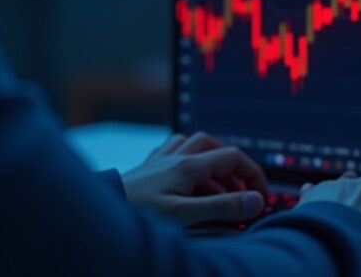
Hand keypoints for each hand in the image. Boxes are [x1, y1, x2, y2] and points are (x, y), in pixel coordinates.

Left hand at [121, 132, 267, 225]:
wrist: (100, 214)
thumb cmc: (137, 214)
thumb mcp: (184, 215)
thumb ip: (222, 207)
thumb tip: (255, 200)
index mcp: (188, 165)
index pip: (233, 157)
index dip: (253, 175)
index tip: (260, 197)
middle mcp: (174, 157)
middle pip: (214, 145)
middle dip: (234, 166)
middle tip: (242, 191)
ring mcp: (160, 161)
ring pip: (193, 145)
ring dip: (211, 161)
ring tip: (218, 188)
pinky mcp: (147, 169)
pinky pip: (172, 151)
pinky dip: (188, 160)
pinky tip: (186, 178)